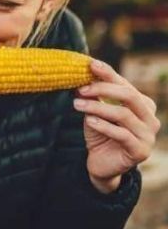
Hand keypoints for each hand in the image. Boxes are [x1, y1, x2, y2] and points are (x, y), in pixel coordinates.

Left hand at [75, 59, 160, 193]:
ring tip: (77, 104)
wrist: (101, 163)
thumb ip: (95, 95)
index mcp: (143, 104)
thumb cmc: (100, 133)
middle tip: (81, 89)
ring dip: (97, 107)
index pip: (125, 84)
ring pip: (123, 114)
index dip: (108, 74)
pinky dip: (104, 126)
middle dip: (103, 89)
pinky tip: (89, 121)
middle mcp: (151, 118)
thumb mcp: (96, 111)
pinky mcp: (140, 151)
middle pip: (129, 96)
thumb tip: (83, 73)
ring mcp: (148, 136)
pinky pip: (122, 134)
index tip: (90, 65)